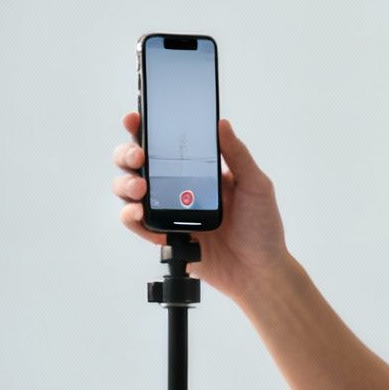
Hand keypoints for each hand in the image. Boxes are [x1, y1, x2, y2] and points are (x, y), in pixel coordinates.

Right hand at [113, 113, 289, 303]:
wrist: (259, 271)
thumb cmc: (262, 228)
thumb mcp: (256, 185)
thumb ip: (237, 155)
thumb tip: (221, 123)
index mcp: (198, 169)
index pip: (166, 143)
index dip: (145, 128)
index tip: (135, 118)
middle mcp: (178, 187)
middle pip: (138, 163)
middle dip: (128, 154)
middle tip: (138, 156)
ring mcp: (168, 212)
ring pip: (130, 191)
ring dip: (126, 184)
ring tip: (140, 188)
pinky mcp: (163, 237)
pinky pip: (137, 223)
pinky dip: (132, 217)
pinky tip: (139, 213)